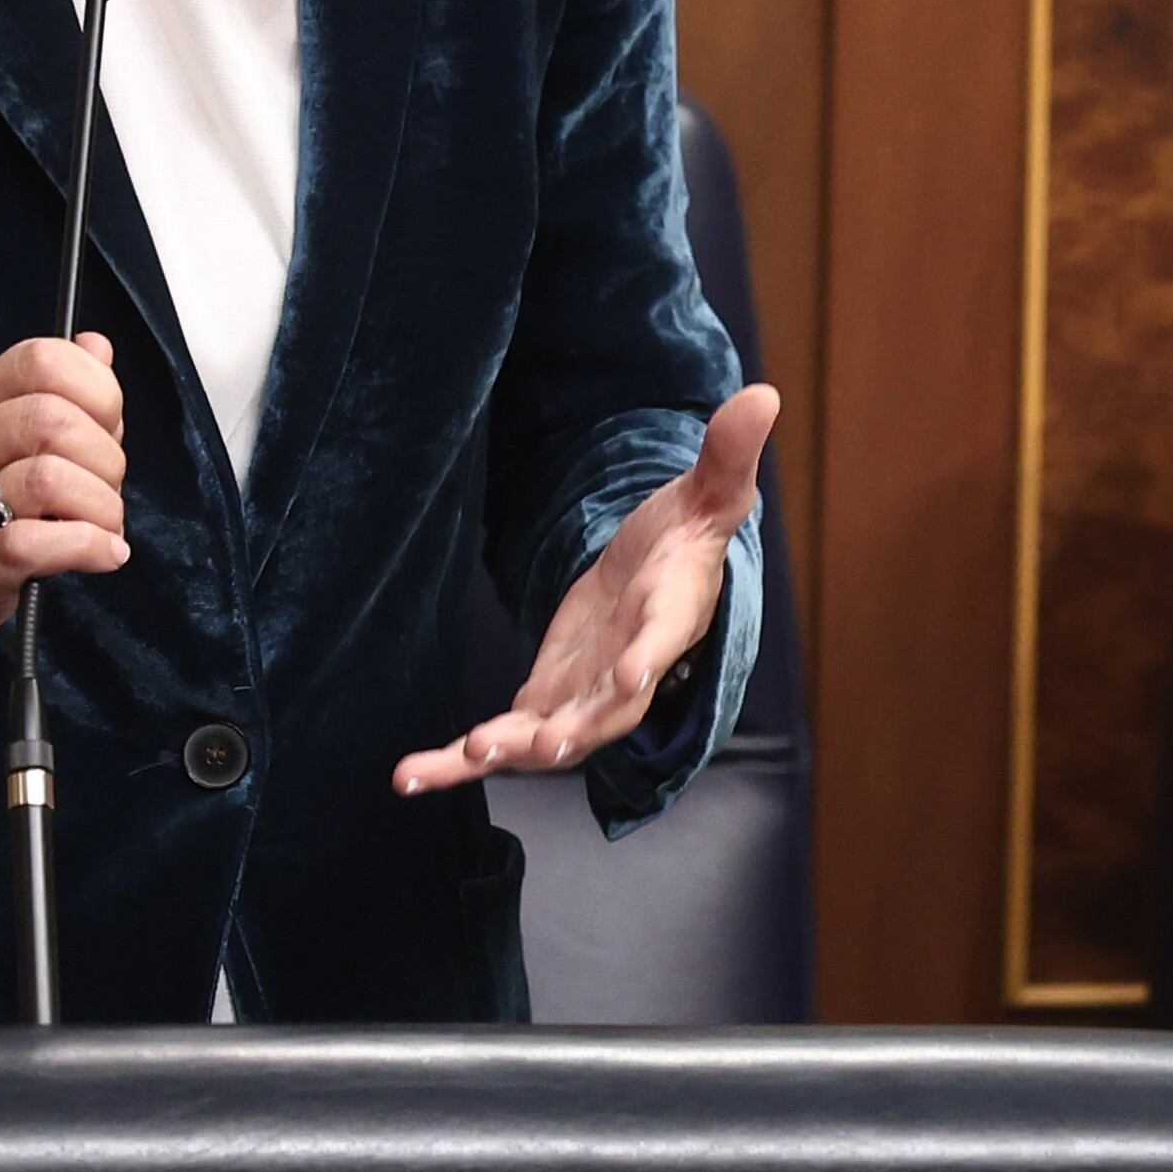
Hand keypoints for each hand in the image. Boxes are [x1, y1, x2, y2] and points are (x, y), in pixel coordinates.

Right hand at [0, 331, 131, 711]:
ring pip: (47, 478)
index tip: (108, 426)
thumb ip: (57, 397)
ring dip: (102, 504)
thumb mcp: (3, 445)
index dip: (96, 388)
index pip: (38, 360)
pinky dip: (88, 547)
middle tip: (107, 487)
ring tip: (106, 525)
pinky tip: (106, 554)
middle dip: (105, 454)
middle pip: (50, 419)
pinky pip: (33, 544)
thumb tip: (96, 346)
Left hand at [394, 384, 777, 793]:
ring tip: (462, 756)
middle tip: (538, 743)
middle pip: (604, 712)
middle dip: (572, 730)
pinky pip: (501, 740)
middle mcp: (629, 671)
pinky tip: (409, 777)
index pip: (664, 640)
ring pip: (548, 738)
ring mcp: (584, 696)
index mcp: (670, 616)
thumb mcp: (708, 492)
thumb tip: (763, 394)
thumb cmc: (687, 537)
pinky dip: (455, 764)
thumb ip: (727, 453)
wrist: (657, 580)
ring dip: (509, 751)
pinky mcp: (544, 703)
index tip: (634, 675)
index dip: (649, 659)